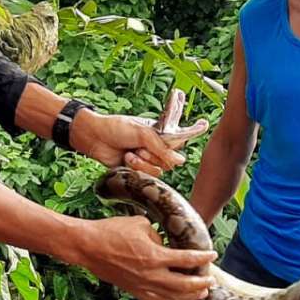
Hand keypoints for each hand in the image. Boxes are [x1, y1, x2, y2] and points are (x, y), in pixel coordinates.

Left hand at [71, 109, 208, 175]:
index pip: (181, 134)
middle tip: (141, 146)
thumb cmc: (117, 128)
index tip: (205, 123)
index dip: (194, 130)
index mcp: (161, 133)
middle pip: (171, 158)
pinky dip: (136, 168)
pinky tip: (126, 159)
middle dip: (156, 154)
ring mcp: (148, 160)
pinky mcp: (138, 171)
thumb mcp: (143, 133)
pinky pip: (147, 175)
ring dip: (143, 161)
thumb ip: (162, 148)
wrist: (94, 138)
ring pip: (159, 169)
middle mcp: (157, 147)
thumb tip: (180, 161)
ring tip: (130, 152)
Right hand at [78, 215, 215, 299]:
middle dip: (200, 284)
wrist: (88, 246)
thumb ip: (159, 236)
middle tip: (211, 281)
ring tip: (201, 293)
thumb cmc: (113, 230)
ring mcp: (141, 286)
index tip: (213, 254)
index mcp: (154, 256)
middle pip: (184, 285)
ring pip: (171, 296)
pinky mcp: (133, 291)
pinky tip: (176, 297)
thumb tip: (167, 245)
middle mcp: (150, 275)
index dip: (202, 258)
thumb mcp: (141, 224)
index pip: (186, 259)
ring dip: (189, 296)